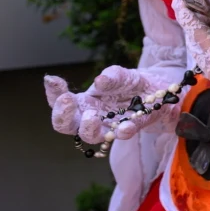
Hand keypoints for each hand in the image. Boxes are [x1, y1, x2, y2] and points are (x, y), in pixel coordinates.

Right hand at [45, 66, 177, 142]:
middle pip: (65, 125)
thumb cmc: (130, 82)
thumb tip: (99, 81)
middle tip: (68, 100)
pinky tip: (124, 127)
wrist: (158, 89)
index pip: (59, 101)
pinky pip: (123, 135)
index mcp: (83, 101)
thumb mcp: (121, 74)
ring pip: (89, 136)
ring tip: (92, 114)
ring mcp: (108, 126)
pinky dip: (123, 131)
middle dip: (61, 115)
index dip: (52, 93)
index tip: (51, 79)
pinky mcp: (130, 129)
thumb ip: (111, 76)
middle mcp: (91, 117)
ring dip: (88, 127)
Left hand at [174, 0, 209, 124]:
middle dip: (189, 23)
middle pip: (192, 41)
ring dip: (196, 34)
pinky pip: (204, 58)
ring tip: (200, 18)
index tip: (177, 0)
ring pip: (197, 50)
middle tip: (190, 6)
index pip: (195, 31)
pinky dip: (203, 44)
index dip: (185, 14)